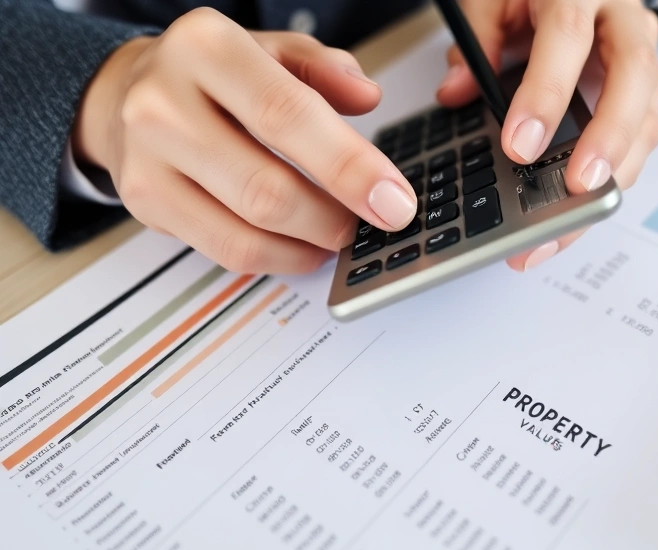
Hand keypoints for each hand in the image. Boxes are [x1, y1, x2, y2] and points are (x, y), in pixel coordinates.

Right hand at [72, 8, 417, 274]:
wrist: (126, 93)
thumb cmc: (213, 76)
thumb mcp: (272, 49)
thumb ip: (324, 68)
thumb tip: (367, 97)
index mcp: (206, 47)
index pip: (287, 115)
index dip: (349, 166)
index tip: (394, 200)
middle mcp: (164, 101)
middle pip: (266, 187)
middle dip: (335, 218)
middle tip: (374, 222)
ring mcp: (148, 158)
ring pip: (247, 230)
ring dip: (310, 243)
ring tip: (339, 233)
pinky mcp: (146, 204)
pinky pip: (226, 251)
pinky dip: (279, 258)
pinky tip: (304, 246)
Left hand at [436, 0, 657, 270]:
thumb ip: (476, 39)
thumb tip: (457, 92)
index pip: (569, 38)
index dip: (547, 94)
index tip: (520, 146)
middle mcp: (625, 20)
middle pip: (634, 79)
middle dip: (607, 139)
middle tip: (578, 187)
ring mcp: (642, 56)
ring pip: (646, 117)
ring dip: (614, 174)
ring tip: (568, 222)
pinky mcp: (644, 92)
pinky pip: (639, 137)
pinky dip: (611, 178)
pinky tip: (577, 211)